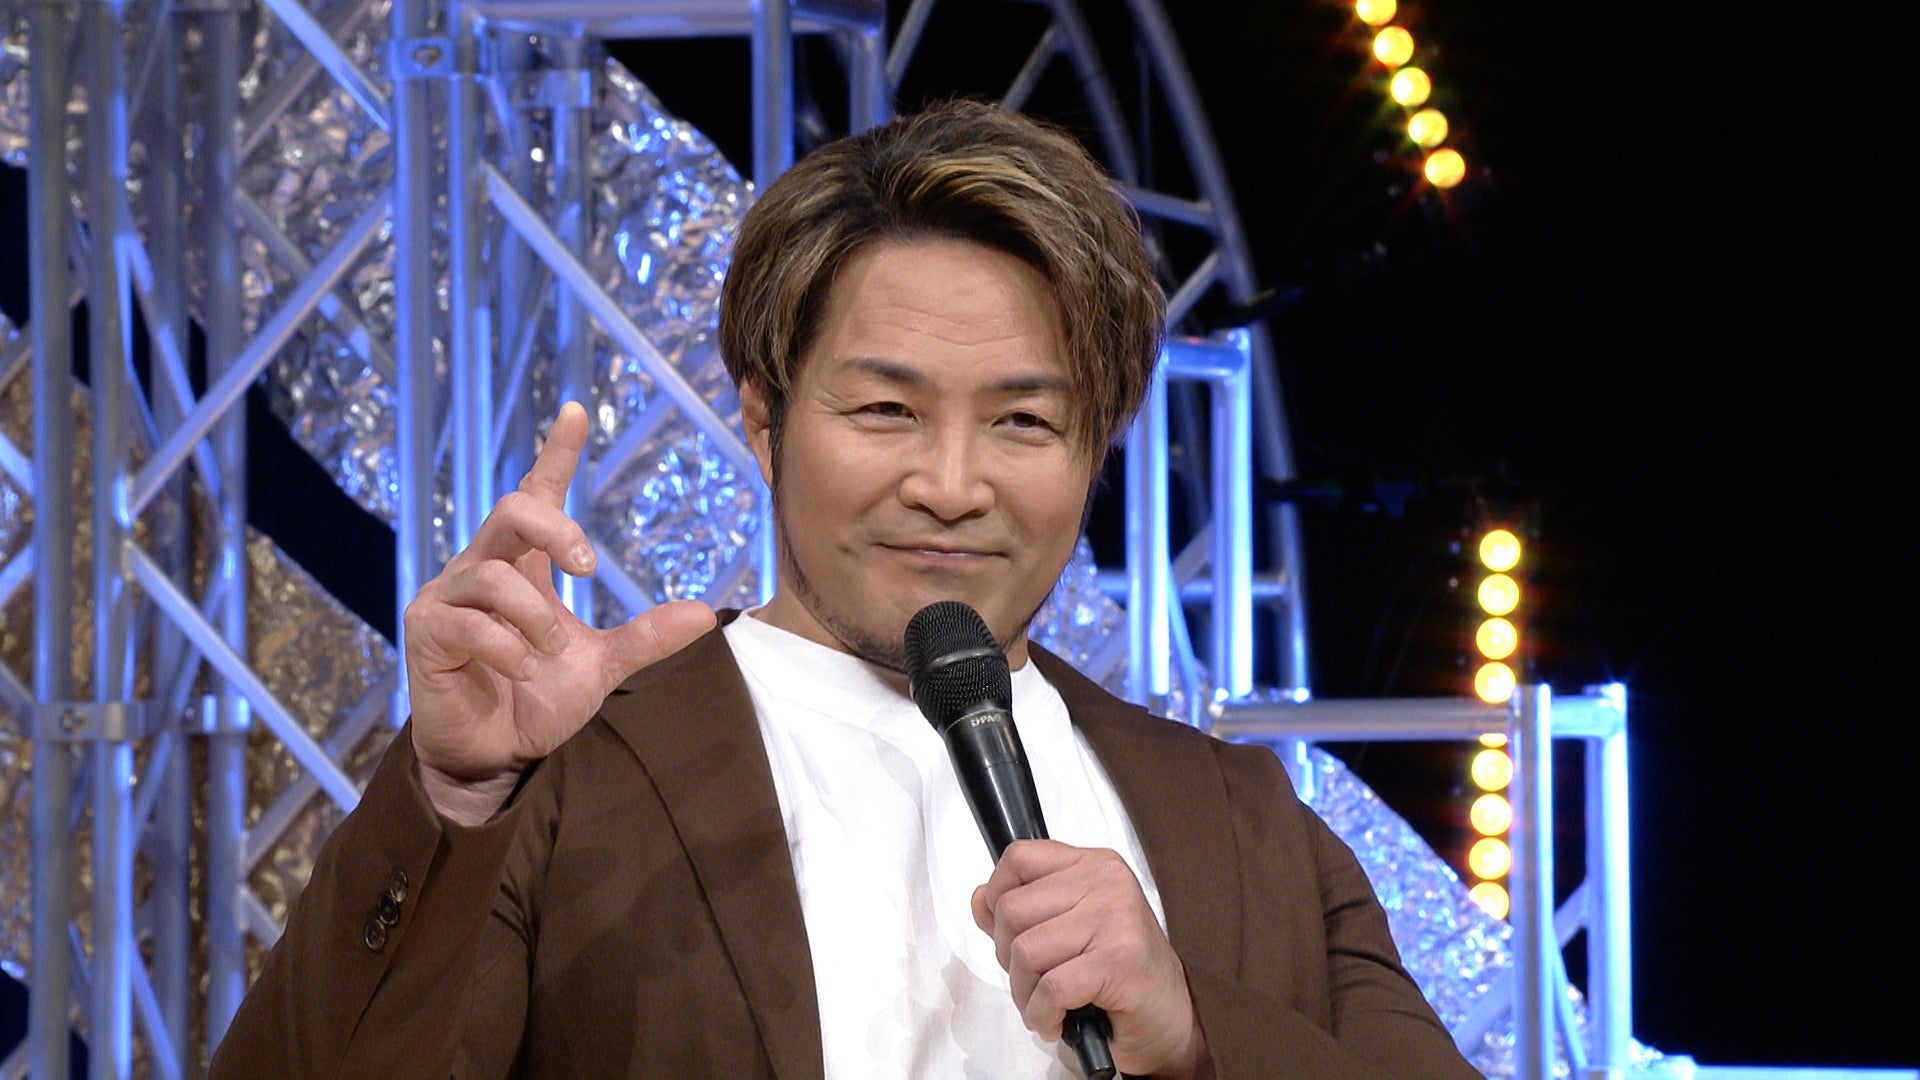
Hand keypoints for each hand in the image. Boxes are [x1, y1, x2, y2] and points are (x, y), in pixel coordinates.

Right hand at [402, 401, 715, 823]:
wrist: (494, 756)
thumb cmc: (538, 699)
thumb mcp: (602, 666)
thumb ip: (646, 639)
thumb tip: (705, 614)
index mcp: (525, 564)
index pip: (537, 495)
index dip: (555, 453)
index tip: (577, 412)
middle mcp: (483, 567)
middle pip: (512, 510)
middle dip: (556, 529)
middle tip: (588, 567)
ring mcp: (448, 596)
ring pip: (494, 575)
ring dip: (535, 617)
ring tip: (553, 653)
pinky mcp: (426, 631)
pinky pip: (467, 621)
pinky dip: (508, 648)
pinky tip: (524, 671)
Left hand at [972, 840, 1209, 1078]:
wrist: (1171, 1018)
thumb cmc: (1121, 975)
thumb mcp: (1067, 930)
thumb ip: (1023, 910)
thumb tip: (980, 899)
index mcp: (1094, 865)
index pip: (1018, 858)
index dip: (997, 898)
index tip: (1006, 931)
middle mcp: (1107, 884)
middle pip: (1012, 910)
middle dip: (1008, 958)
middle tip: (1033, 981)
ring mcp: (1116, 919)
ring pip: (1026, 951)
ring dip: (1025, 994)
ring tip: (1046, 1005)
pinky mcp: (1119, 961)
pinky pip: (1050, 988)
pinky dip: (1042, 1014)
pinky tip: (1056, 1021)